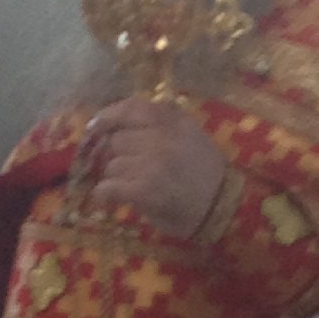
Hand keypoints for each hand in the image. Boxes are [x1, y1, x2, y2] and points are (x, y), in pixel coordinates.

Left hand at [86, 97, 226, 237]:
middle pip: (116, 140)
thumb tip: (118, 124)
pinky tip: (111, 199)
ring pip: (111, 165)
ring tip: (130, 186)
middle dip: (116, 155)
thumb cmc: (205, 173)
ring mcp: (150, 163)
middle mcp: (161, 137)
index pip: (131, 108)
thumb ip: (163, 123)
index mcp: (173, 121)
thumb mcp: (191, 135)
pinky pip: (109, 187)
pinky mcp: (142, 189)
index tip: (96, 126)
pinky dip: (105, 194)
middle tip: (126, 168)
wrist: (222, 209)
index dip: (109, 116)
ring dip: (115, 177)